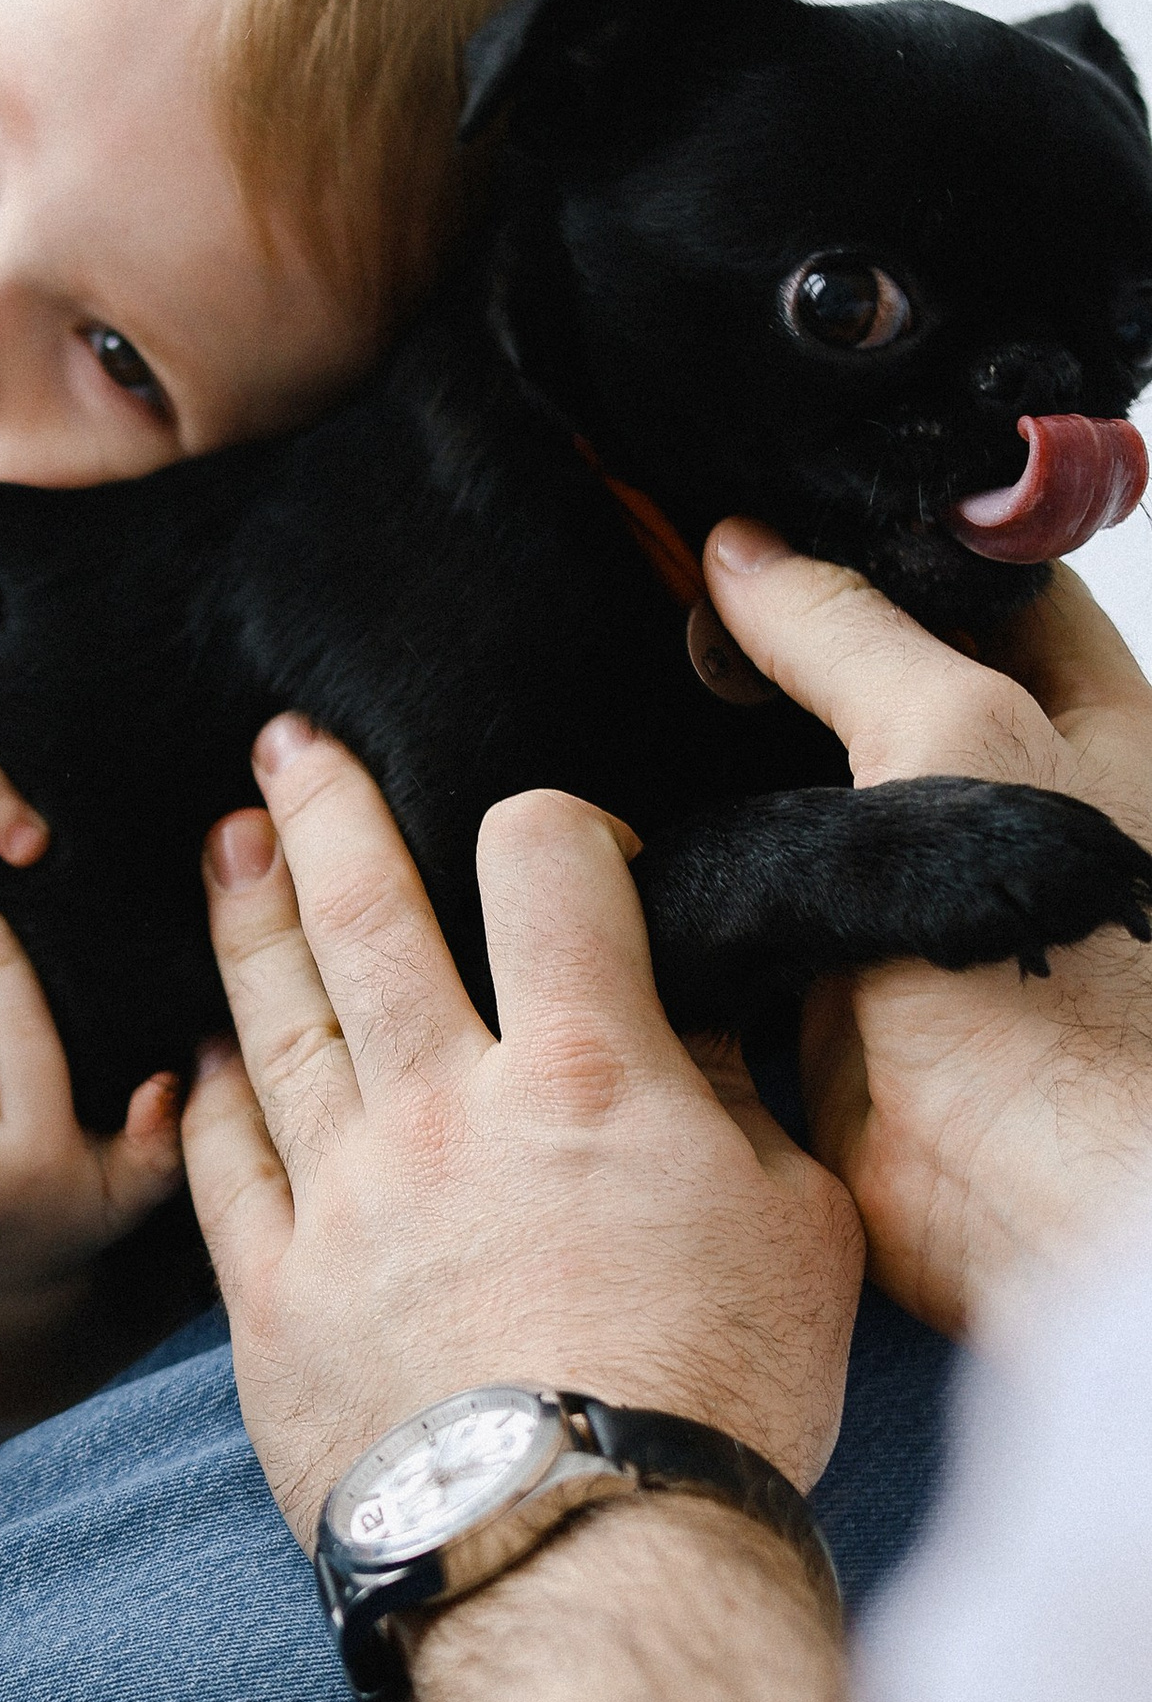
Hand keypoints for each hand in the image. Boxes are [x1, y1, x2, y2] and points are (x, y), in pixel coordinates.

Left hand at [181, 718, 861, 1548]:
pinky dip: (200, 1093)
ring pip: (269, 1019)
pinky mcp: (266, 1298)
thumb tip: (681, 1022)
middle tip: (283, 749)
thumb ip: (730, 1104)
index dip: (558, 826)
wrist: (580, 1566)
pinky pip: (215, 1162)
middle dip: (322, 811)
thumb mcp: (794, 1228)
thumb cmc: (714, 1402)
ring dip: (244, 920)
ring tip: (225, 853)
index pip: (548, 865)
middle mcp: (441, 1110)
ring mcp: (338, 1200)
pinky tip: (194, 1052)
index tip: (565, 848)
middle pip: (362, 914)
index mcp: (585, 1074)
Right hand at [702, 520, 1151, 1334]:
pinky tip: (625, 820)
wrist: (1025, 1191)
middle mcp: (999, 798)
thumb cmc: (1058, 980)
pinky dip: (693, 864)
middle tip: (662, 595)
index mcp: (1080, 721)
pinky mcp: (834, 975)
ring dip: (718, 758)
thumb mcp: (957, 738)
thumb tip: (744, 553)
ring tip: (622, 693)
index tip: (763, 510)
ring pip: (797, 784)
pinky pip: (752, 894)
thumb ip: (848, 634)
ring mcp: (912, 892)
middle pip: (873, 678)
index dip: (878, 538)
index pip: (979, 581)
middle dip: (772, 646)